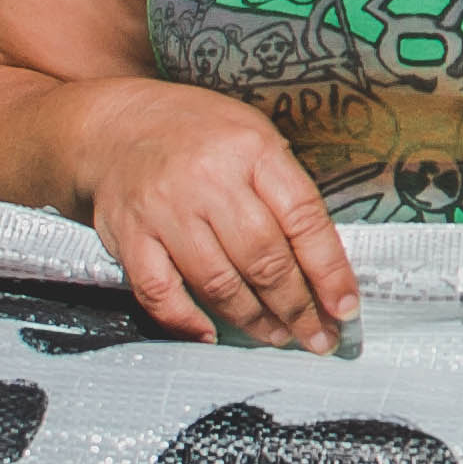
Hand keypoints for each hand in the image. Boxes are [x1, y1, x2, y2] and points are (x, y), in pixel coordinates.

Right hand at [73, 82, 358, 350]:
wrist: (117, 126)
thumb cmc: (199, 135)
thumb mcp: (255, 138)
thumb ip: (285, 193)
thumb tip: (324, 266)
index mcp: (252, 150)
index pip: (303, 218)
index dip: (329, 270)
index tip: (345, 307)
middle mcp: (208, 179)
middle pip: (263, 258)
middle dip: (297, 307)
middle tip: (318, 337)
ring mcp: (165, 211)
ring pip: (218, 283)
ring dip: (254, 320)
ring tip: (278, 336)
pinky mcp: (129, 237)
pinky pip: (160, 293)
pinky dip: (186, 322)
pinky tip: (211, 336)